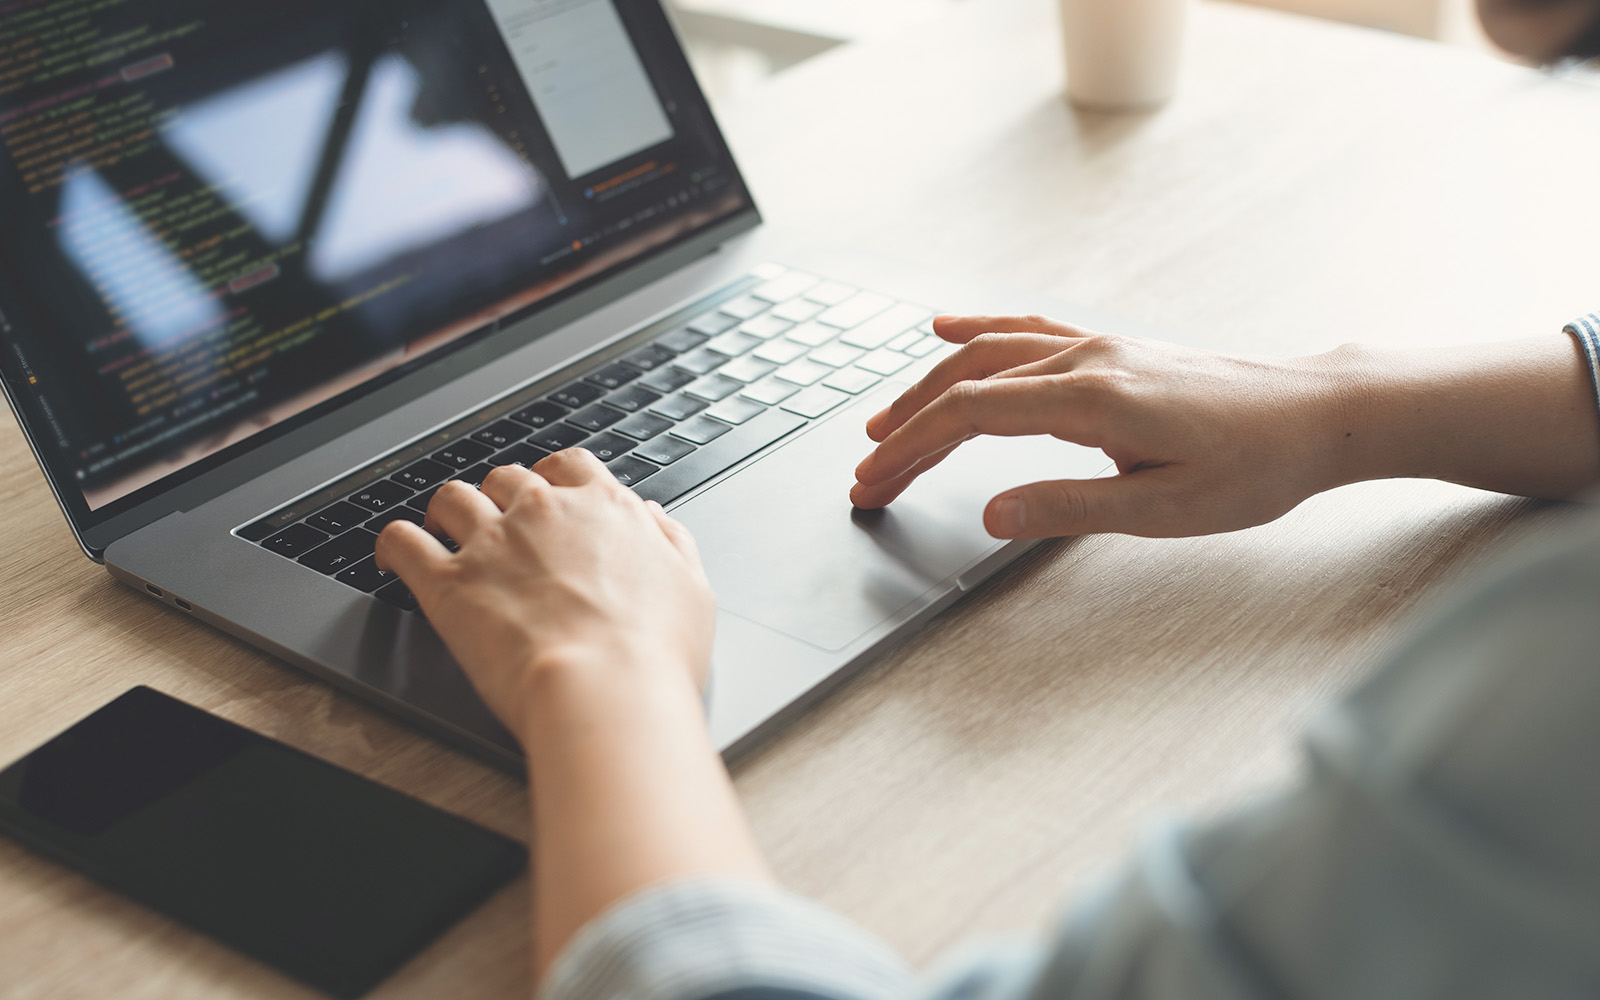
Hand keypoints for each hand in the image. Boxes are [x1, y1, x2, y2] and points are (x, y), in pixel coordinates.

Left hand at [374, 449, 714, 736]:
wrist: (607, 689)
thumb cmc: (655, 652)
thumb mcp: (692, 590)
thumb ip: (671, 544)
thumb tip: (652, 520)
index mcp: (604, 509)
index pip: (569, 465)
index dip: (553, 478)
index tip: (548, 495)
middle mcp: (544, 512)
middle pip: (506, 478)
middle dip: (500, 497)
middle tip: (499, 526)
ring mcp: (492, 543)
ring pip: (451, 498)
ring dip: (446, 512)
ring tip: (443, 533)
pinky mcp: (448, 584)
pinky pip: (402, 541)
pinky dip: (392, 544)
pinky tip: (394, 556)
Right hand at [850, 315, 1356, 538]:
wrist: (1315, 415)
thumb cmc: (1253, 467)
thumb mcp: (1164, 510)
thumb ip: (1069, 508)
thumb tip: (990, 515)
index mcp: (1094, 400)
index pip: (972, 417)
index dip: (912, 450)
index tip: (872, 482)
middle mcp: (1087, 359)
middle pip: (965, 383)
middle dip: (906, 429)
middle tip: (865, 473)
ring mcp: (1097, 345)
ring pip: (986, 355)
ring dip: (928, 388)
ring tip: (885, 423)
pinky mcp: (1111, 346)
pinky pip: (1025, 329)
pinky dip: (975, 332)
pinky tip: (944, 328)